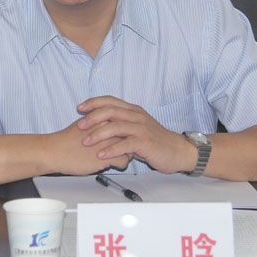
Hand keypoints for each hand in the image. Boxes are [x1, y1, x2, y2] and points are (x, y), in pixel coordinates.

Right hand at [46, 119, 131, 174]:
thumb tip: (108, 125)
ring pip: (129, 147)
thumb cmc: (67, 139)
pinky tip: (116, 164)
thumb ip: (98, 121)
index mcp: (103, 118)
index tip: (126, 136)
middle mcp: (109, 129)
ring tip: (122, 156)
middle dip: (129, 141)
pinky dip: (122, 164)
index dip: (126, 130)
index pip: (124, 122)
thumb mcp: (84, 123)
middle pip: (129, 134)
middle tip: (127, 147)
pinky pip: (124, 160)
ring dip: (128, 152)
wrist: (55, 151)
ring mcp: (109, 143)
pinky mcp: (106, 157)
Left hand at [76, 96, 195, 172]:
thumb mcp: (137, 127)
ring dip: (98, 134)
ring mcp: (141, 129)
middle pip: (110, 111)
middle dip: (92, 118)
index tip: (79, 107)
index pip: (110, 101)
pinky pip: (125, 145)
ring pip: (116, 127)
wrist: (177, 151)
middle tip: (79, 126)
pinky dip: (111, 150)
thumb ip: (121, 124)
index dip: (93, 102)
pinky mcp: (145, 143)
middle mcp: (137, 116)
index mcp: (133, 110)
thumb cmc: (155, 141)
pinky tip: (101, 155)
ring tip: (85, 142)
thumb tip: (101, 125)